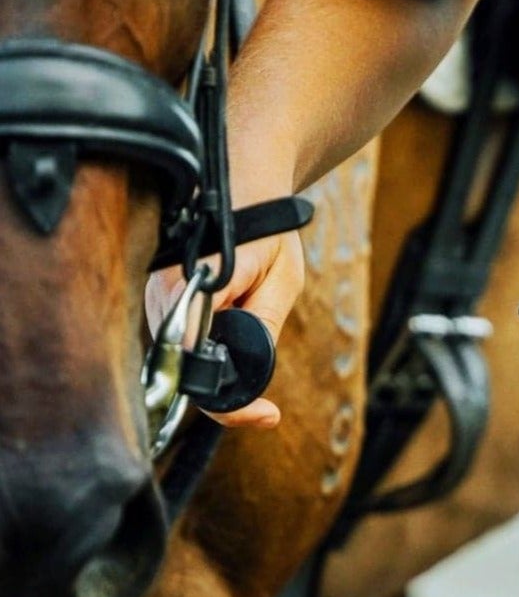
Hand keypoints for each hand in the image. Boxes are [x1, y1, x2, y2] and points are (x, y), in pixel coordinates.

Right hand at [144, 224, 305, 429]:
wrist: (244, 182)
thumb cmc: (269, 228)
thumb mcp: (283, 277)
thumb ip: (262, 322)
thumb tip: (245, 374)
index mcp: (192, 287)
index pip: (196, 363)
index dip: (227, 401)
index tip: (264, 414)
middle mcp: (163, 296)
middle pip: (184, 370)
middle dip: (222, 391)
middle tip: (264, 411)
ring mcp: (156, 299)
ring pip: (179, 360)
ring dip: (213, 373)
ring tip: (255, 379)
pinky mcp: (160, 302)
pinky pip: (178, 343)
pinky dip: (205, 356)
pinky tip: (232, 352)